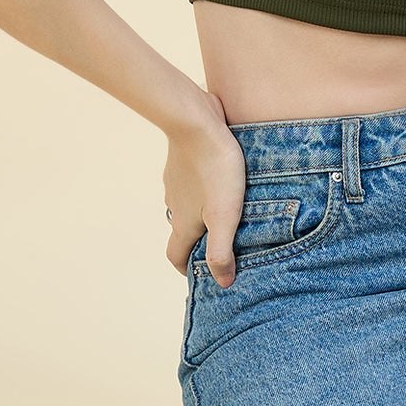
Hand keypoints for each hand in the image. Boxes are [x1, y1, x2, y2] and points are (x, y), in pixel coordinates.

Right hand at [162, 91, 246, 286]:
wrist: (195, 122)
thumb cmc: (214, 169)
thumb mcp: (224, 215)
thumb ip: (222, 250)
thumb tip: (223, 283)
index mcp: (183, 223)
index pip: (175, 256)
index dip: (186, 268)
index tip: (203, 273)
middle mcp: (175, 204)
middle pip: (182, 230)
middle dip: (200, 240)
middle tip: (225, 241)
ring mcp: (176, 181)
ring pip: (188, 204)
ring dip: (204, 211)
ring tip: (230, 208)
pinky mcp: (183, 159)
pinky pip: (193, 180)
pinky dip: (205, 186)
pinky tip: (224, 177)